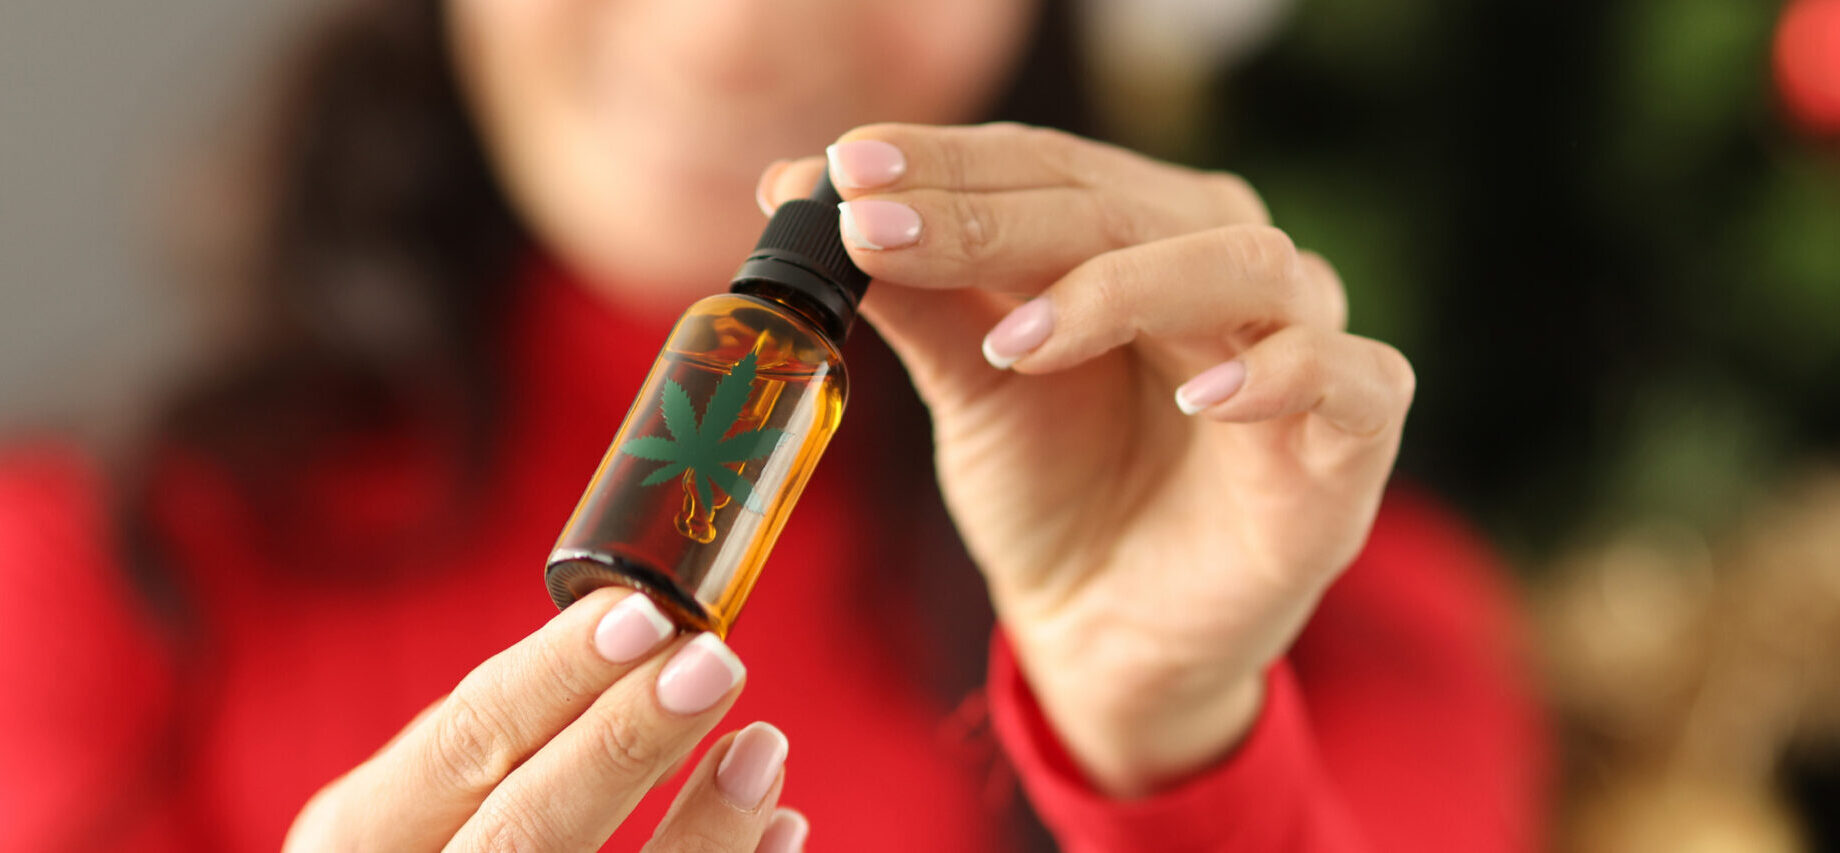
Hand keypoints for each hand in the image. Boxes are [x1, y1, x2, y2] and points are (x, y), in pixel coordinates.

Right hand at [284, 588, 808, 851]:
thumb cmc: (447, 844)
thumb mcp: (423, 805)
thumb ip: (494, 748)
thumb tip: (628, 650)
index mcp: (361, 838)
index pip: (460, 743)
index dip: (553, 675)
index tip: (646, 613)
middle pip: (523, 834)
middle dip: (622, 744)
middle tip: (715, 663)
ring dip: (702, 827)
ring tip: (762, 747)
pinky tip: (782, 826)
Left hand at [761, 124, 1413, 796]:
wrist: (1105, 633)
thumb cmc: (1050, 492)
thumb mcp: (970, 387)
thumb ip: (915, 294)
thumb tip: (800, 191)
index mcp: (1140, 232)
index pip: (1049, 165)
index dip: (948, 163)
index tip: (843, 172)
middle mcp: (1224, 262)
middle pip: (1124, 203)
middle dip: (995, 215)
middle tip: (884, 230)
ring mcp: (1301, 339)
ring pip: (1240, 263)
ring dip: (1121, 287)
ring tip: (1018, 340)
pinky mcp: (1352, 437)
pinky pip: (1350, 377)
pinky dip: (1279, 371)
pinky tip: (1201, 394)